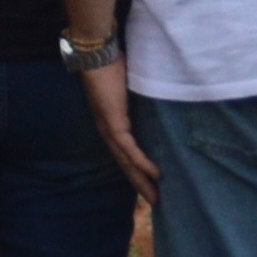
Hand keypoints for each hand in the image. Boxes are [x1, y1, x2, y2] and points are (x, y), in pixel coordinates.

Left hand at [77, 63, 154, 193]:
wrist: (97, 54)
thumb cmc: (113, 66)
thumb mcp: (131, 89)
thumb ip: (140, 101)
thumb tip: (159, 107)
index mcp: (111, 124)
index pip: (125, 154)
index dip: (137, 171)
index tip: (151, 185)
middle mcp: (107, 131)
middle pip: (125, 165)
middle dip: (140, 184)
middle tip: (156, 202)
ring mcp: (109, 128)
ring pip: (127, 163)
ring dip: (142, 181)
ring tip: (157, 198)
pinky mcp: (113, 123)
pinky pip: (129, 149)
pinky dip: (142, 162)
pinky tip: (156, 175)